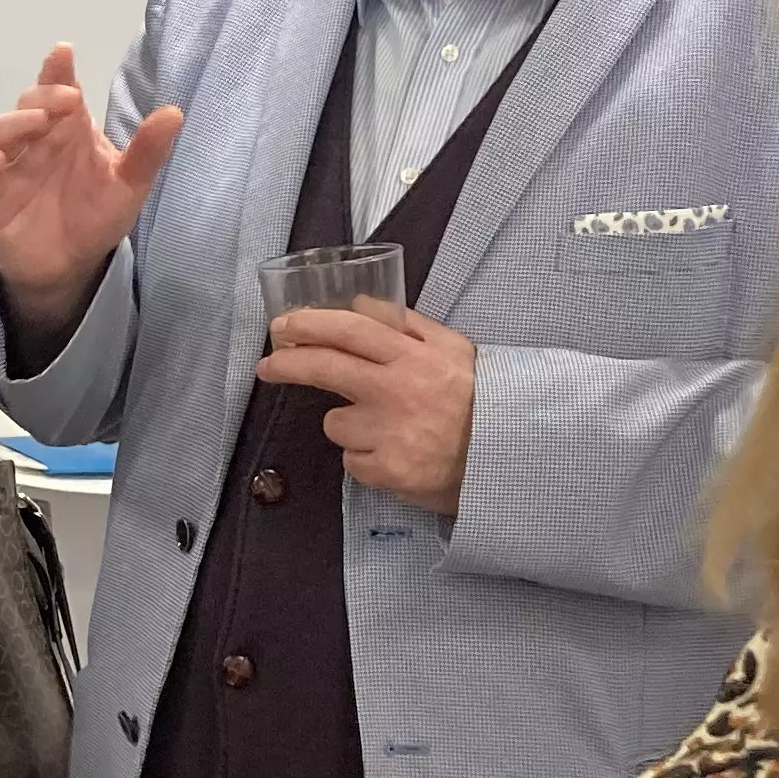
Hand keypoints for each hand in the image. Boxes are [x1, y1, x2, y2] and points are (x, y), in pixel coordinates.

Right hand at [0, 45, 182, 355]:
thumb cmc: (96, 216)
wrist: (71, 267)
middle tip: (68, 99)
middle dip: (42, 96)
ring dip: (16, 123)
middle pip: (28, 106)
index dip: (57, 70)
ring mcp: (11, 168)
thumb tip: (175, 112)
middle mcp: (36, 142)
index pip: (59, 91)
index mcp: (68, 131)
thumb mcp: (130, 184)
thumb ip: (148, 150)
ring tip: (39, 122)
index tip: (64, 53)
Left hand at [258, 303, 476, 517]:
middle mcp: (395, 391)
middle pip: (325, 368)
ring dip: (348, 424)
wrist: (509, 457)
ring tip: (387, 429)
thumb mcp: (454, 350)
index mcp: (412, 358)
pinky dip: (366, 459)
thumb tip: (359, 306)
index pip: (350, 331)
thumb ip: (408, 326)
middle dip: (288, 364)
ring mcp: (388, 434)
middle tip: (269, 366)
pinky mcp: (386, 471)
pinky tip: (395, 454)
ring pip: (335, 423)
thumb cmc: (480, 400)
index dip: (310, 325)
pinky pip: (353, 460)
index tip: (284, 326)